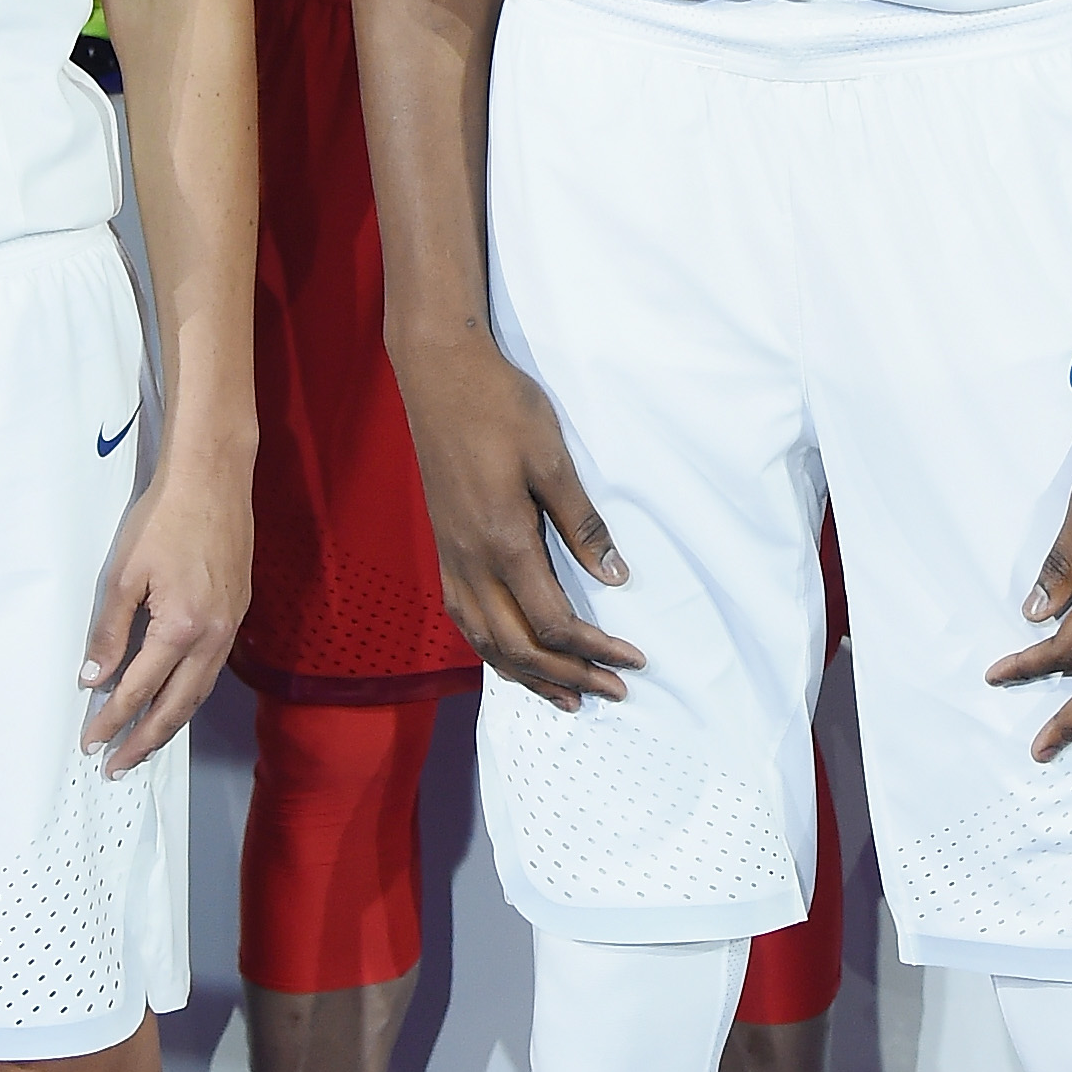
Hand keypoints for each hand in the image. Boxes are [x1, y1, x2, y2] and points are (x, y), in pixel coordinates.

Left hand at [79, 430, 250, 773]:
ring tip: (143, 744)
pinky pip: (211, 670)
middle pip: (176, 707)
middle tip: (117, 766)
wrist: (215, 479)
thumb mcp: (123, 574)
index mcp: (182, 628)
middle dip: (144, 741)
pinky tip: (173, 699)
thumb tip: (94, 677)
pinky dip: (189, 694)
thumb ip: (109, 631)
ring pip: (199, 693)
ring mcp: (230, 628)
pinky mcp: (237, 614)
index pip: (140, 690)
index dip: (112, 720)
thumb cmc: (165, 518)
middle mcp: (213, 638)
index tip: (92, 742)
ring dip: (169, 724)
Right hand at [391, 321, 642, 710]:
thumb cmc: (500, 408)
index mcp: (503, 543)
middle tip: (613, 692)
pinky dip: (494, 649)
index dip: (595, 649)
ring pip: (486, 641)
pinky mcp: (444, 549)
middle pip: (519, 645)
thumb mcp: (552, 459)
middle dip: (569, 675)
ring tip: (569, 695)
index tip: (632, 659)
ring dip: (529, 675)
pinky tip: (513, 656)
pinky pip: (466, 618)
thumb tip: (615, 575)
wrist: (439, 376)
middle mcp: (471, 562)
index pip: (553, 622)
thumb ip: (582, 523)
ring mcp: (451, 558)